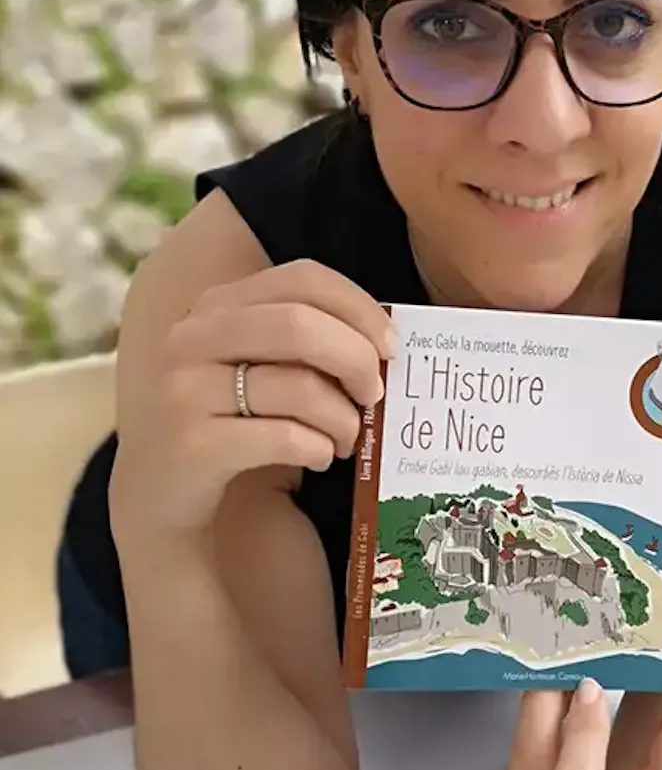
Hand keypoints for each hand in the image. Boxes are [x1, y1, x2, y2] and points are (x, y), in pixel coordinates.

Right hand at [113, 258, 394, 538]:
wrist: (161, 491)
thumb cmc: (233, 419)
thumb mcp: (257, 364)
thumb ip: (305, 340)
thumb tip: (385, 340)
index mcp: (216, 306)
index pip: (302, 279)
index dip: (359, 308)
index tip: (391, 347)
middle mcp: (192, 338)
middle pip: (300, 325)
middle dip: (356, 360)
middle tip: (375, 395)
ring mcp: (185, 390)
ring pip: (298, 388)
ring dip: (343, 419)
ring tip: (347, 439)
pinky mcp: (192, 445)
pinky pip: (284, 437)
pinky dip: (318, 448)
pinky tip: (320, 457)